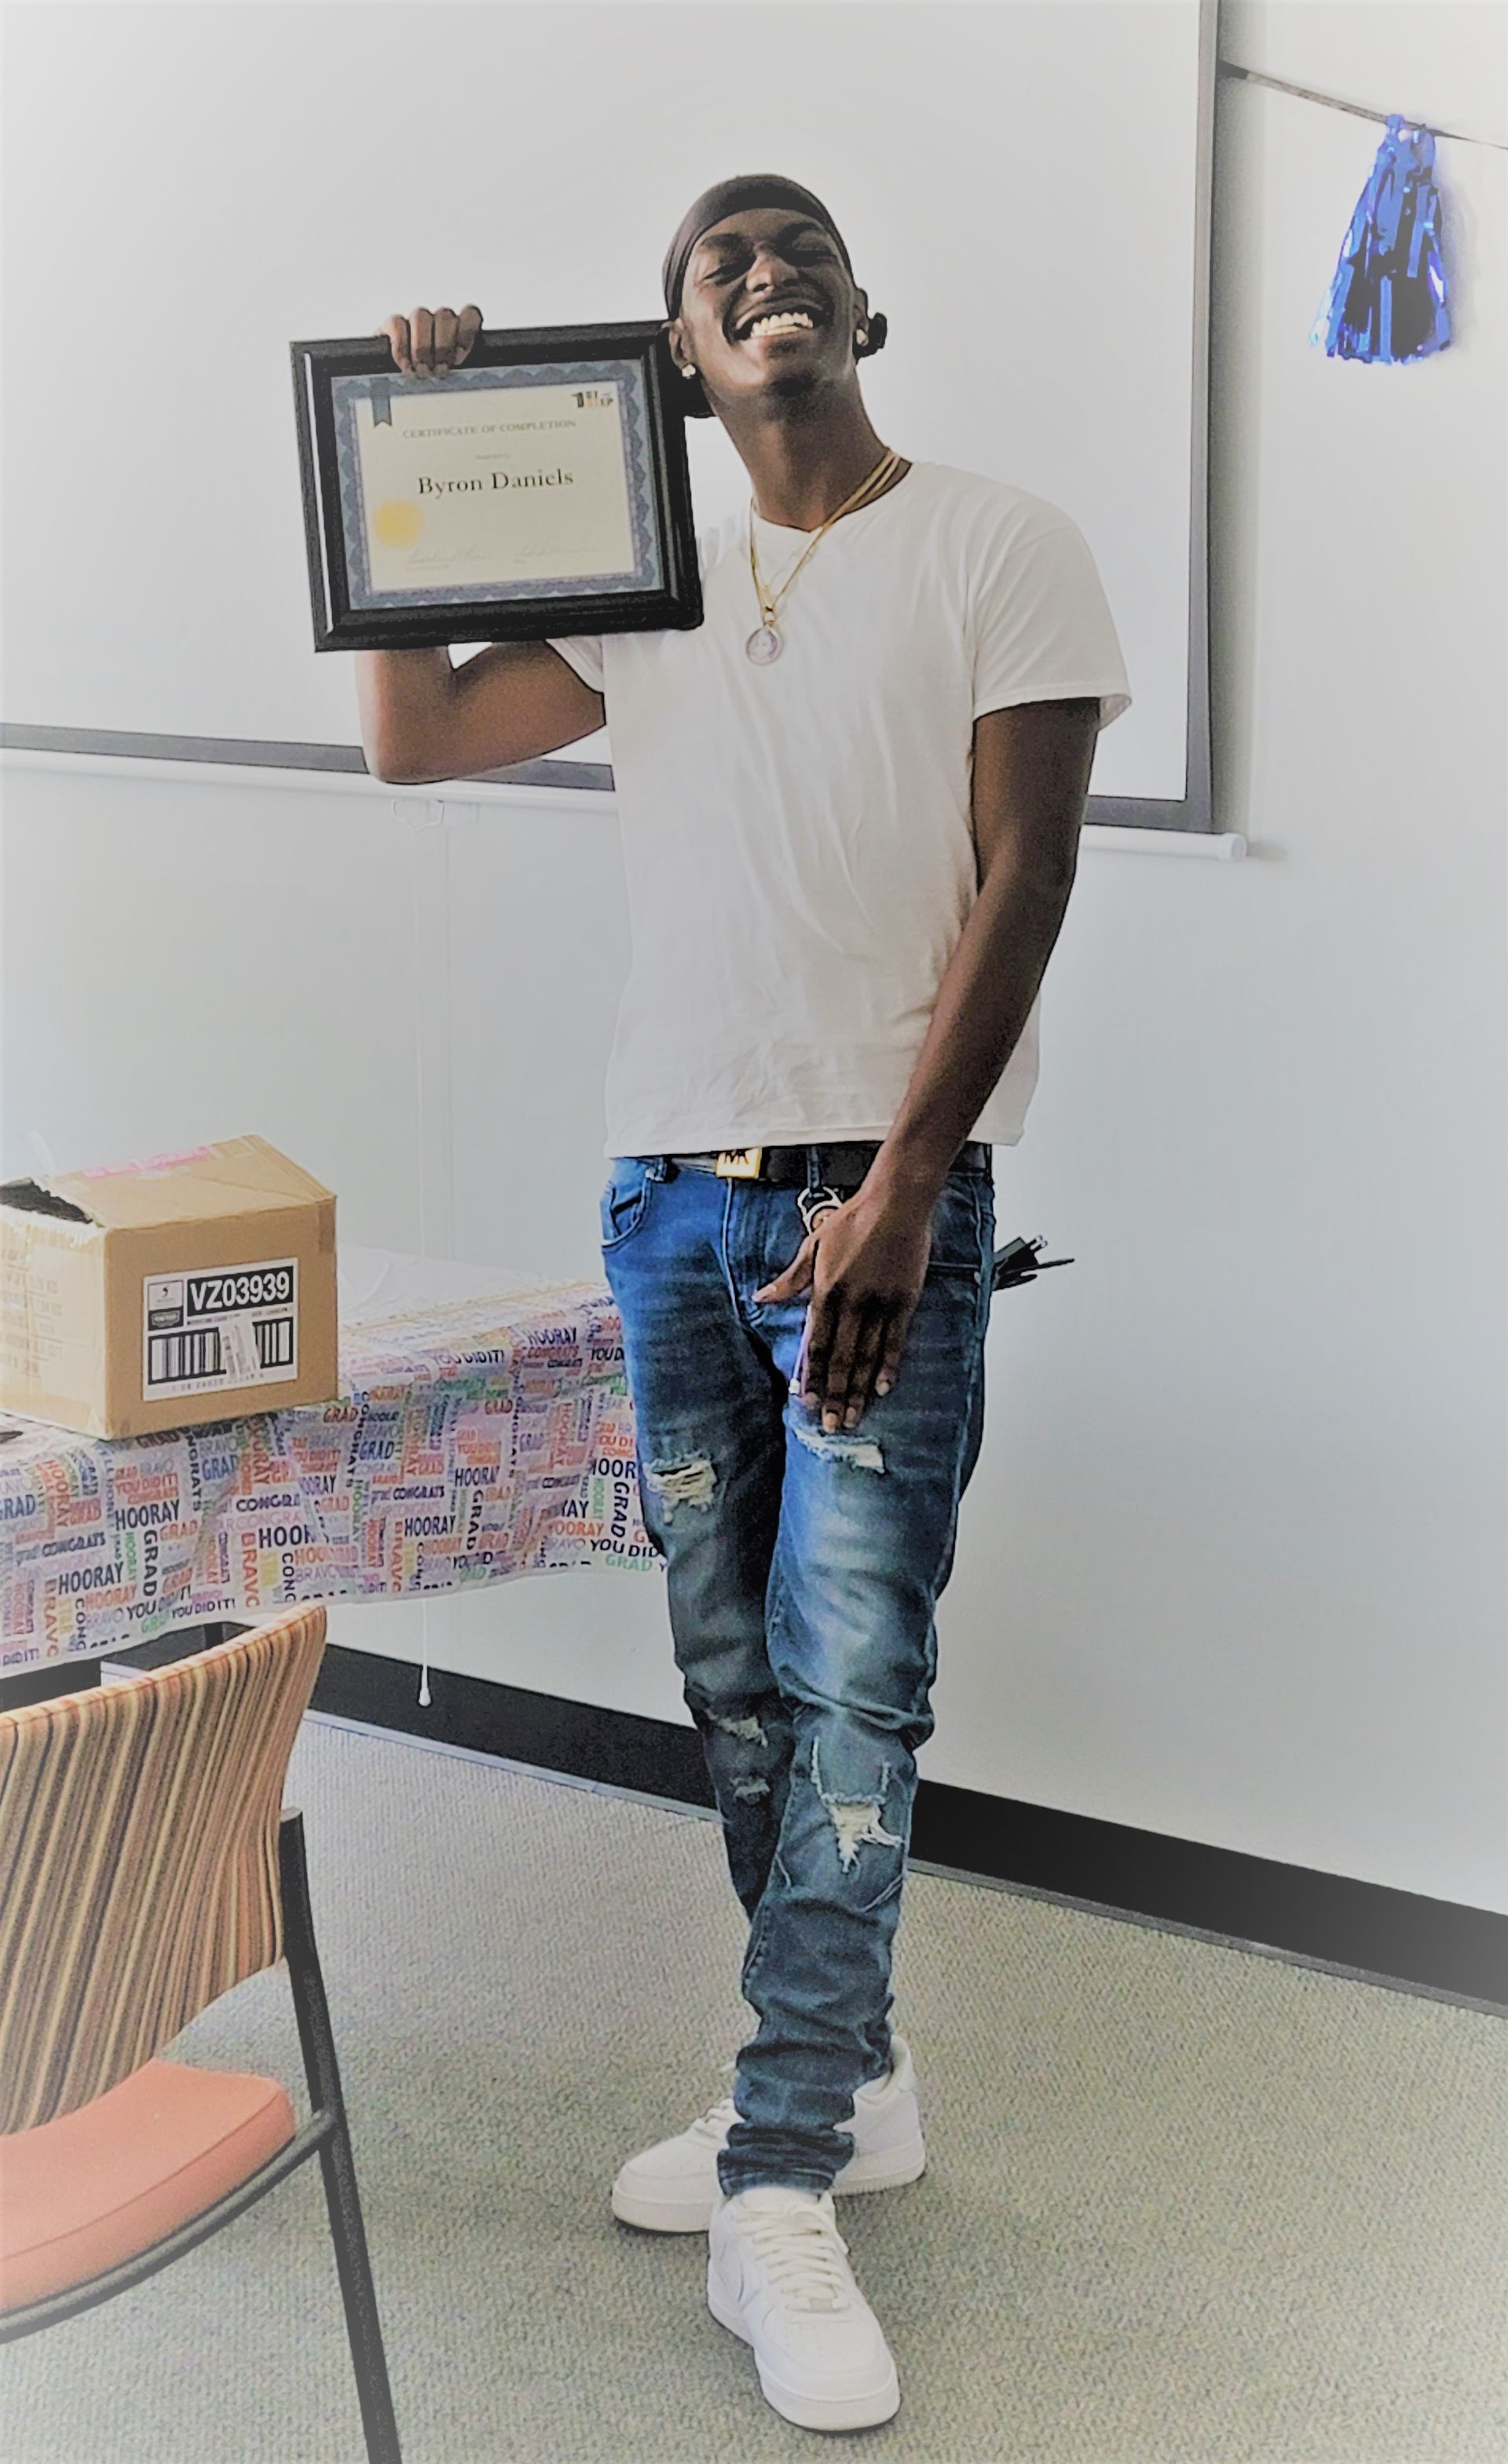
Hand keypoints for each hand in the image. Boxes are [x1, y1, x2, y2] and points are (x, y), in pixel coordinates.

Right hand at [378, 303, 482, 375]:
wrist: (396, 384)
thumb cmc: (432, 382)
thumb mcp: (454, 378)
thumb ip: (462, 368)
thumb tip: (464, 367)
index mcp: (458, 330)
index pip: (470, 314)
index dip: (466, 332)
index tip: (459, 357)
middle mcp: (438, 320)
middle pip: (444, 316)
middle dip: (442, 346)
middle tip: (438, 371)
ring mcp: (415, 320)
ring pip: (420, 316)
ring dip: (422, 347)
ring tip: (422, 371)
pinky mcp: (392, 324)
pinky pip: (397, 324)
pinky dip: (401, 347)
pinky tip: (406, 366)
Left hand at [753, 1185, 935, 1431]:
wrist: (895, 1202)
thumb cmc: (853, 1219)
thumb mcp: (813, 1245)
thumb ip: (790, 1278)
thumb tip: (762, 1298)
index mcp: (826, 1291)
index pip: (816, 1344)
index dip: (812, 1375)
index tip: (807, 1401)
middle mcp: (852, 1303)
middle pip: (842, 1359)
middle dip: (836, 1395)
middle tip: (832, 1425)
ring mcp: (880, 1304)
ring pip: (868, 1357)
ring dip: (860, 1390)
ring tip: (855, 1417)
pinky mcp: (905, 1301)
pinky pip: (897, 1341)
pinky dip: (890, 1366)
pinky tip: (884, 1389)